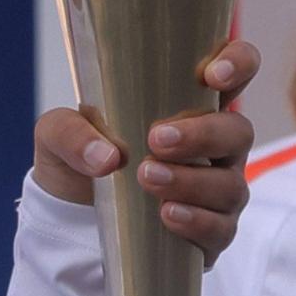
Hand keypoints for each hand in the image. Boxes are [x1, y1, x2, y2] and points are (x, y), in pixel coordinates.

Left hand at [29, 37, 261, 264]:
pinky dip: (196, 220)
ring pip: (229, 183)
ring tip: (148, 178)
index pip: (235, 71)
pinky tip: (166, 215)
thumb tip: (106, 157)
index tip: (212, 75)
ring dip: (191, 181)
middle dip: (203, 134)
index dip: (238, 64)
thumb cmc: (80, 156)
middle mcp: (214, 144)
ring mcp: (217, 189)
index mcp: (189, 103)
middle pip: (238, 131)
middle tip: (156, 139)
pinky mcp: (211, 231)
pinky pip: (220, 228)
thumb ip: (71, 132)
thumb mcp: (57, 135)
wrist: (70, 217)